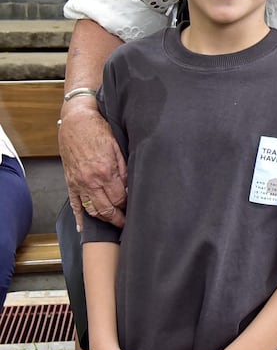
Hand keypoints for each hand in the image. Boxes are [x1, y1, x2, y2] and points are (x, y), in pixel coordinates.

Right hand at [59, 104, 126, 229]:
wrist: (75, 121)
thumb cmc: (98, 130)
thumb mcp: (117, 146)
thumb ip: (124, 168)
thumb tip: (130, 186)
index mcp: (105, 171)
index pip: (120, 198)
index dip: (128, 205)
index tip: (134, 208)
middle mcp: (91, 180)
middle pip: (107, 209)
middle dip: (118, 218)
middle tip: (126, 223)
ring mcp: (78, 183)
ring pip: (92, 210)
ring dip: (103, 219)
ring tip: (113, 222)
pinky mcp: (70, 182)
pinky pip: (74, 204)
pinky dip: (79, 217)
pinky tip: (83, 227)